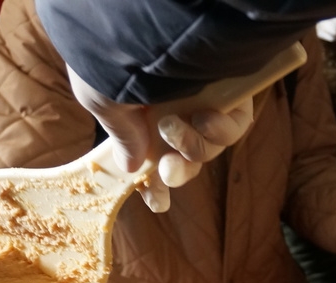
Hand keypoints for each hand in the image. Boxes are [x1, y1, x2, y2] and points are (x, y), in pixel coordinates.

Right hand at [67, 66, 255, 212]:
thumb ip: (121, 136)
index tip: (155, 202)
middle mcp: (173, 106)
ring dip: (191, 147)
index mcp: (141, 110)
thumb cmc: (109, 59)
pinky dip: (220, 130)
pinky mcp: (232, 93)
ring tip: (171, 125)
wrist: (134, 26)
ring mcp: (203, 100)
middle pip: (186, 159)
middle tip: (166, 172)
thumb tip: (130, 168)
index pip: (154, 154)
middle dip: (177, 174)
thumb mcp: (101, 99)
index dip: (155, 184)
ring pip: (208, 147)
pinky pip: (234, 127)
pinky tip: (203, 117)